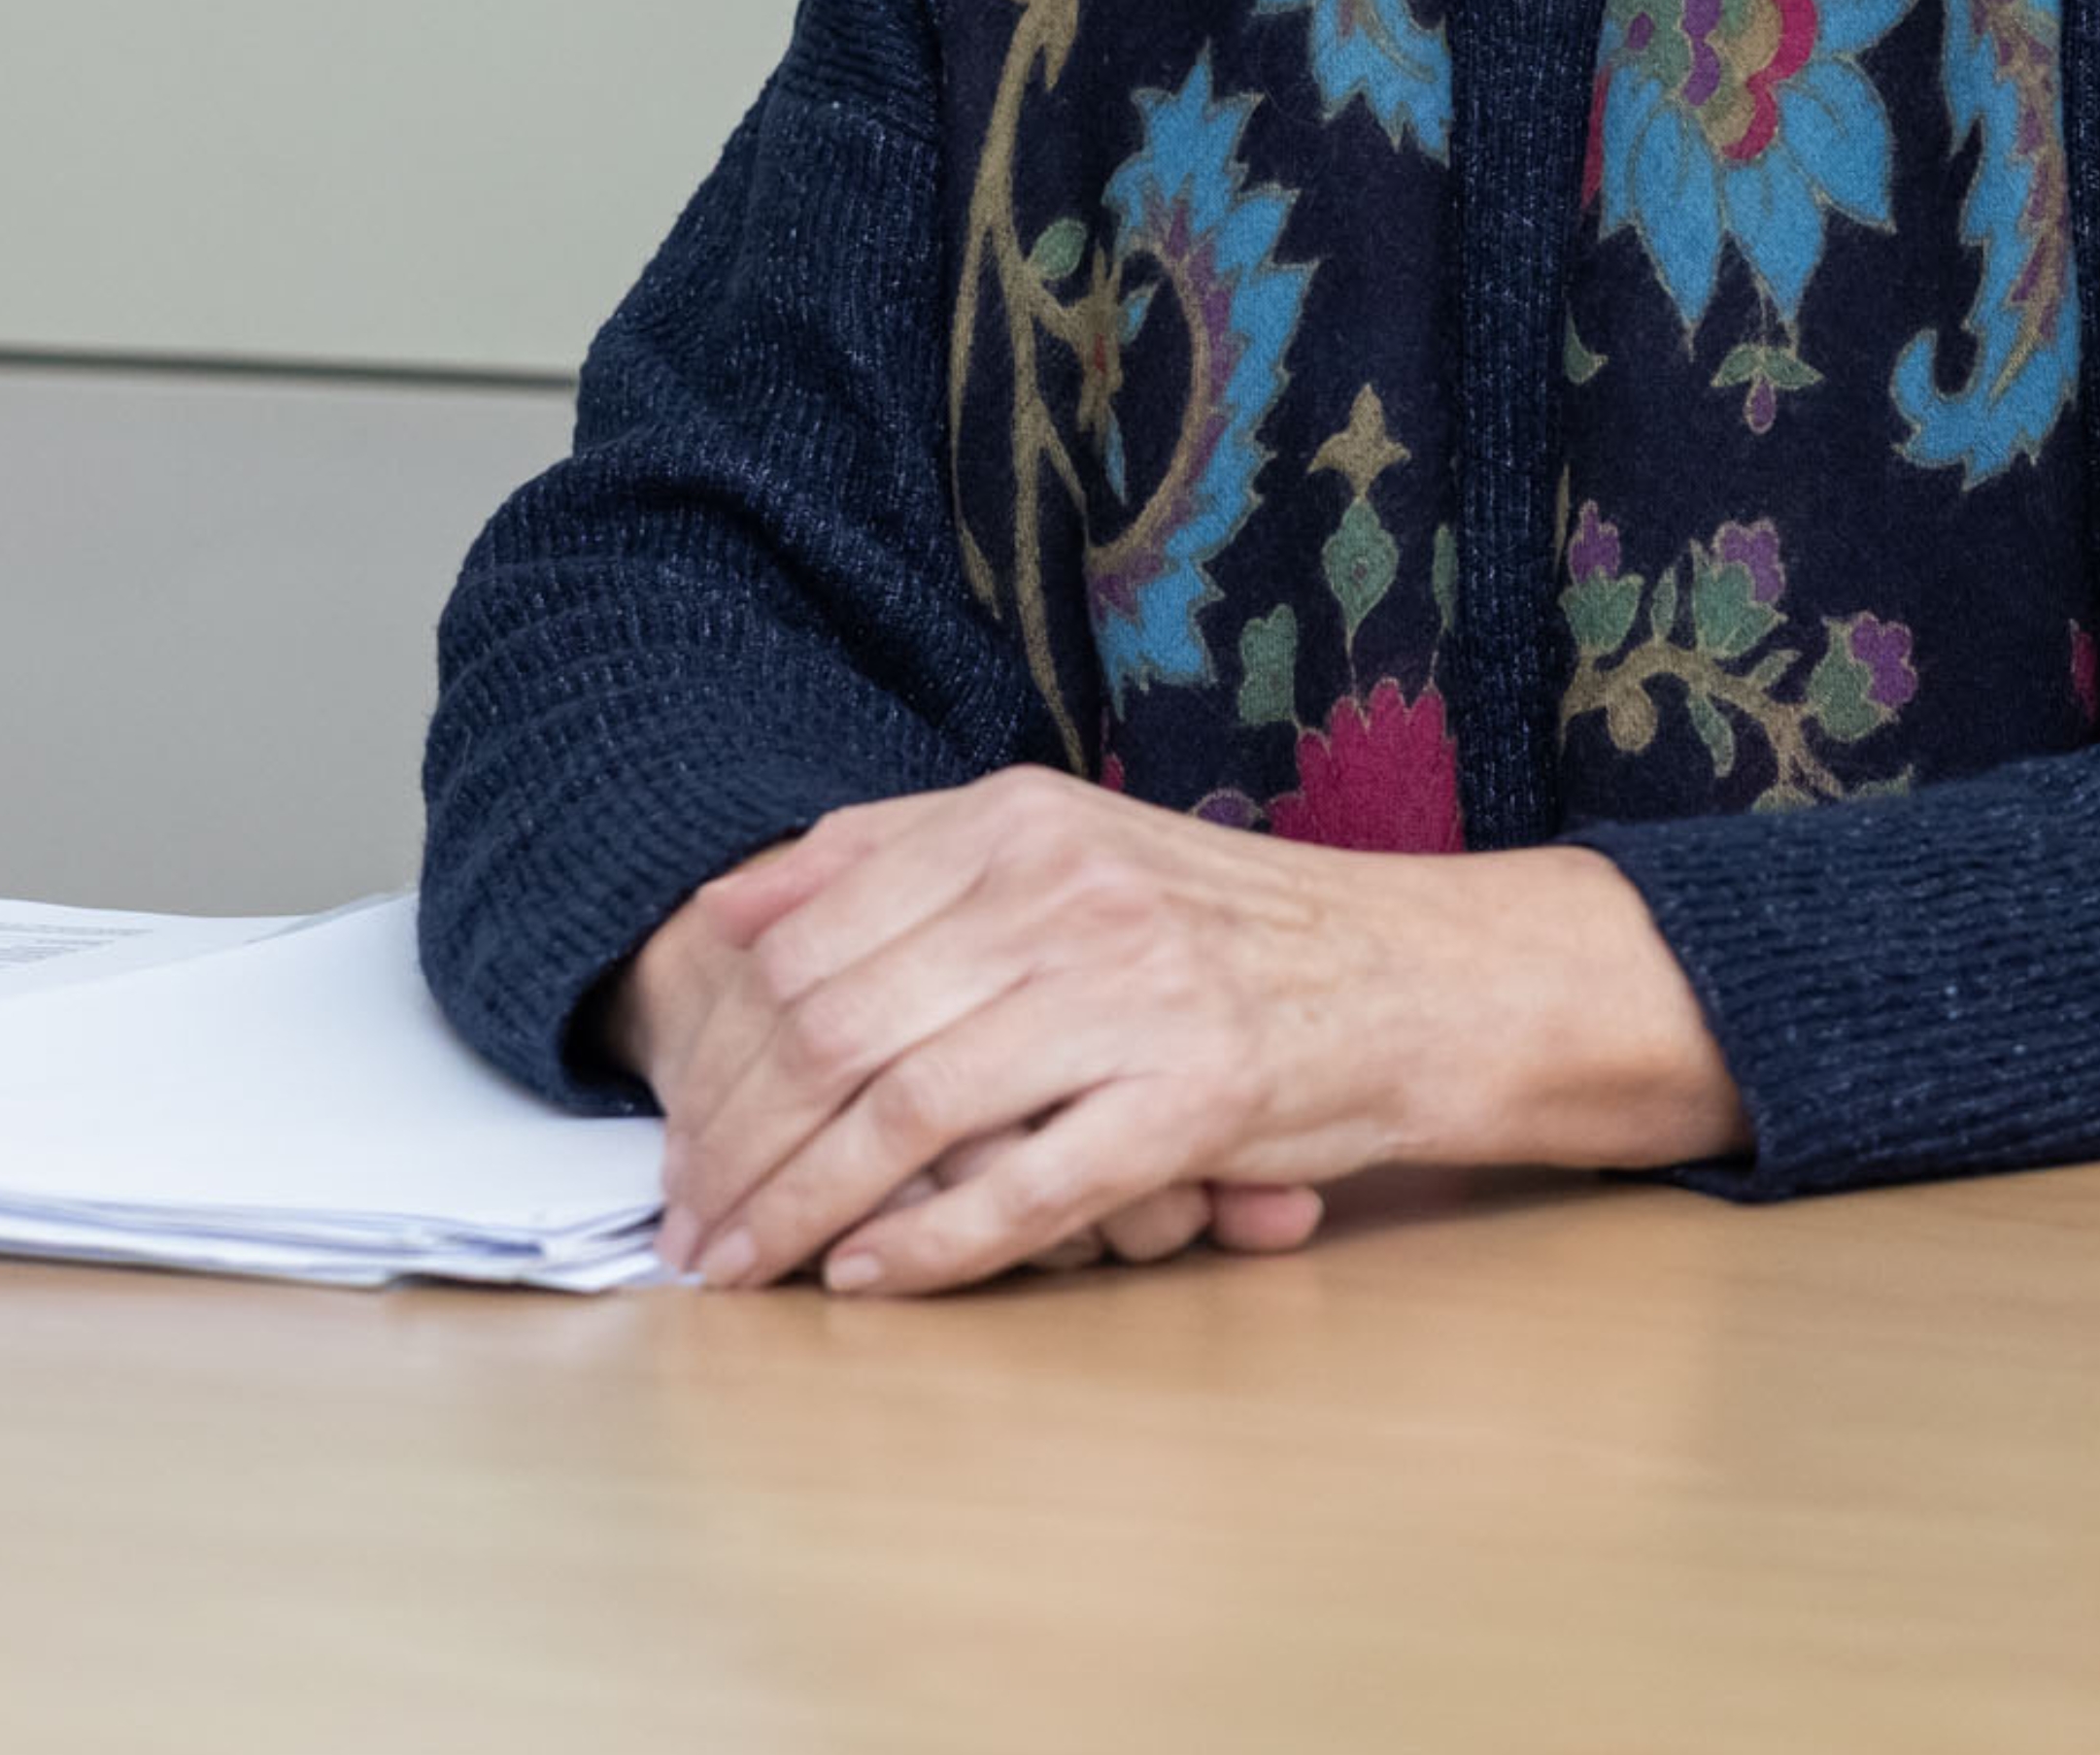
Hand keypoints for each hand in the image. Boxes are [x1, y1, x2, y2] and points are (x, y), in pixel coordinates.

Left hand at [617, 768, 1739, 1297]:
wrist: (1425, 975)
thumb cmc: (1233, 928)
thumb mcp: (1073, 845)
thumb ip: (911, 857)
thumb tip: (742, 906)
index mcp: (1020, 820)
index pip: (807, 941)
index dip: (718, 1053)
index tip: (674, 1139)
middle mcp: (1064, 887)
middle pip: (833, 1030)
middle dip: (733, 1147)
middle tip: (685, 1230)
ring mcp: (1129, 989)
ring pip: (905, 1113)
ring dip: (800, 1209)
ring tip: (744, 1270)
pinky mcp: (1191, 1096)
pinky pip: (1022, 1188)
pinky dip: (928, 1248)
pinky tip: (869, 1280)